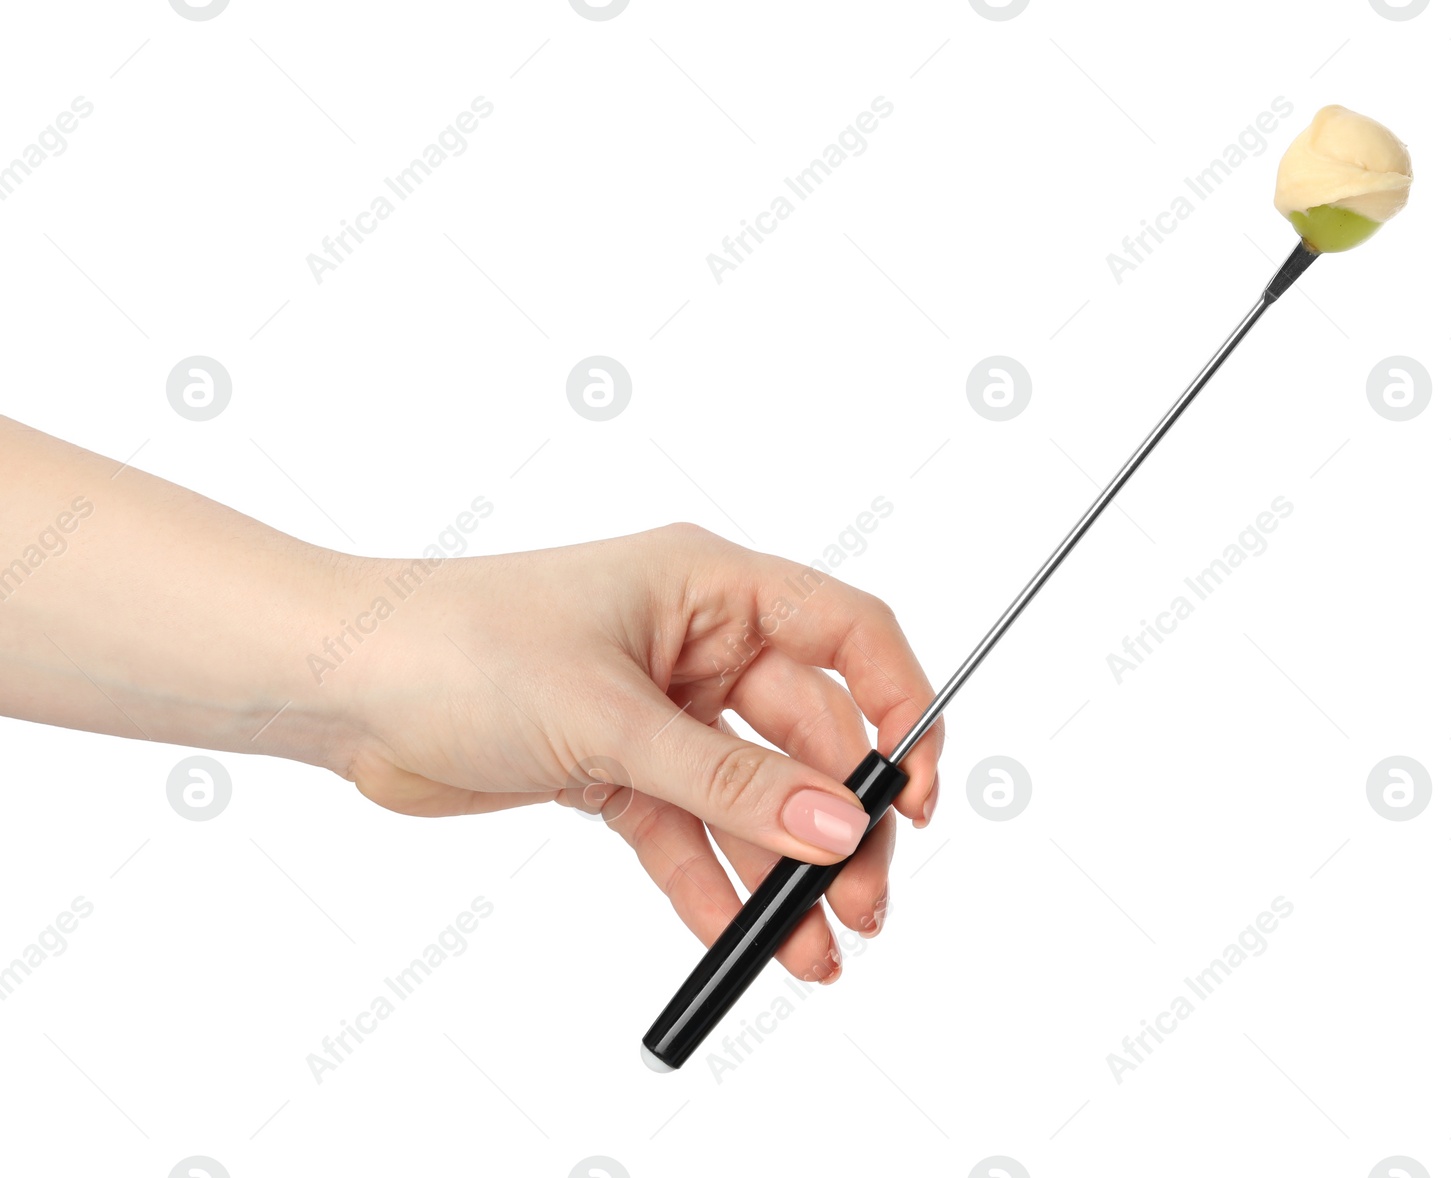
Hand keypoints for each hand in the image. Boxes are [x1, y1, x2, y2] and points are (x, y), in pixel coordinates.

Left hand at [334, 523, 943, 983]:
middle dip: (839, 819)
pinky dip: (709, 882)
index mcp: (708, 587)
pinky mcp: (613, 768)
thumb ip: (730, 782)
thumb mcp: (611, 717)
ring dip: (782, 870)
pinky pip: (685, 830)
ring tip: (814, 949)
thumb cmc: (459, 647)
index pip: (846, 634)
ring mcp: (656, 709)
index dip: (899, 707)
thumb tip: (838, 825)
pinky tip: (735, 939)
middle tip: (861, 899)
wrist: (341, 688)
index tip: (918, 791)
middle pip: (807, 733)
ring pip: (749, 794)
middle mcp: (694, 643)